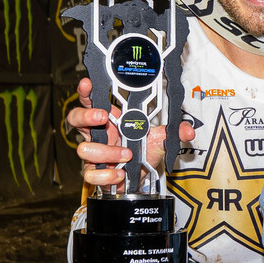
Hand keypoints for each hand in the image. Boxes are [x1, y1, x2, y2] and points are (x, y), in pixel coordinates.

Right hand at [70, 77, 194, 189]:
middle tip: (103, 117)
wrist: (141, 179)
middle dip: (87, 115)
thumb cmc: (143, 153)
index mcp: (111, 120)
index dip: (86, 91)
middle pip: (76, 118)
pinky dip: (106, 175)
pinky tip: (120, 173)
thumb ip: (173, 132)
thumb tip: (187, 129)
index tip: (88, 83)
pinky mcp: (93, 172)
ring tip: (126, 155)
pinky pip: (90, 174)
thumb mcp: (160, 140)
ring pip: (84, 148)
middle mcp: (98, 134)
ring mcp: (93, 153)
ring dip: (107, 152)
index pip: (91, 100)